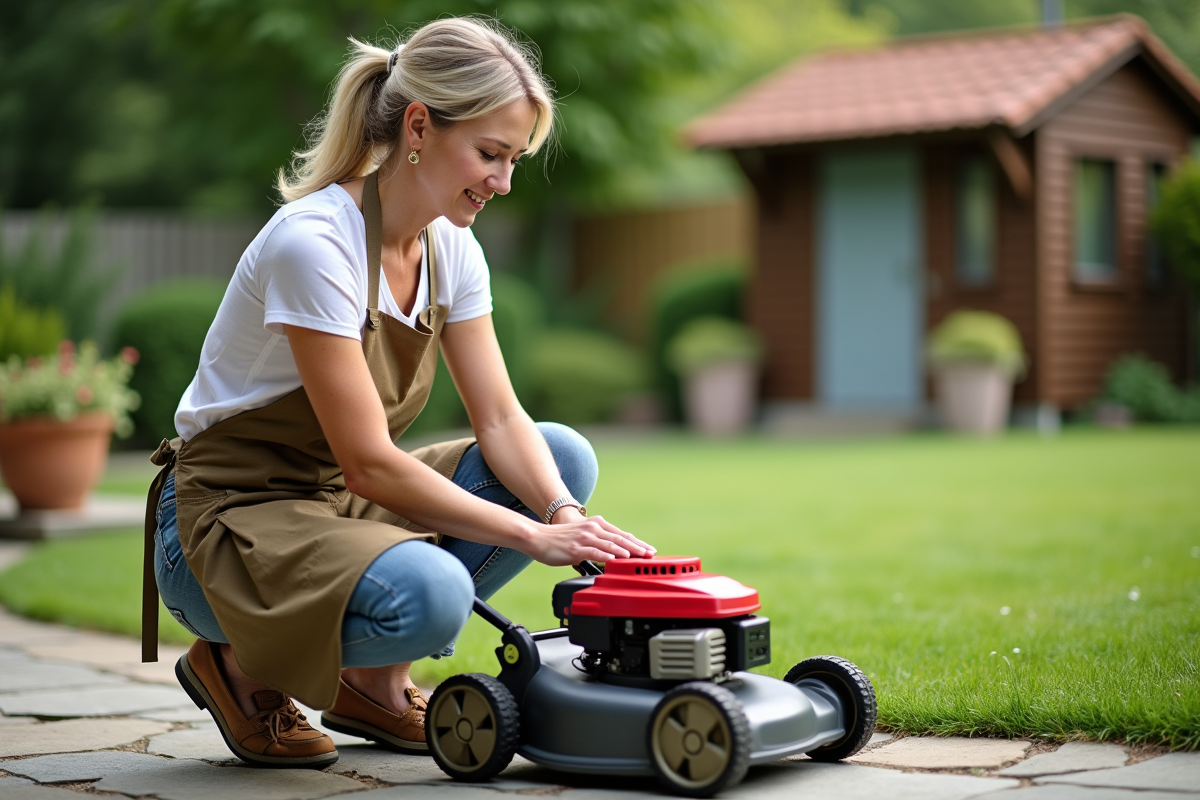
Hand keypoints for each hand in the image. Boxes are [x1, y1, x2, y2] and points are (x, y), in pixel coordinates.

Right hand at [524, 509, 655, 566]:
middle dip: (637, 547)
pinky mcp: (576, 548)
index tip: (649, 550)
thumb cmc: (558, 540)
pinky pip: (595, 552)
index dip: (637, 542)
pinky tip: (615, 560)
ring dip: (626, 551)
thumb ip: (596, 544)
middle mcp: (593, 529)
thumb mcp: (582, 538)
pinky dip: (607, 556)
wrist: (538, 537)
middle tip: (650, 554)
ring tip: (638, 556)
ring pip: (610, 544)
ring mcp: (585, 538)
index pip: (621, 534)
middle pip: (620, 538)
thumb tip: (609, 556)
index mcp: (596, 525)